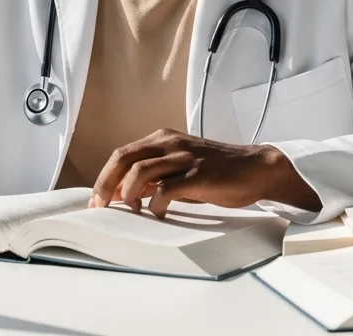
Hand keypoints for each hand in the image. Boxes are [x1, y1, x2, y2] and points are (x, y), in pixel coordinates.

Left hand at [89, 129, 321, 218]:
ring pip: (140, 172)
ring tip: (134, 210)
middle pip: (123, 159)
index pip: (121, 154)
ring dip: (130, 194)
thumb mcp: (180, 167)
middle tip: (102, 206)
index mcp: (162, 139)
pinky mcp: (198, 174)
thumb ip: (155, 175)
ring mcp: (184, 157)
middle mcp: (169, 142)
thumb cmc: (217, 171)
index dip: (104, 177)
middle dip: (106, 184)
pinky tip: (158, 212)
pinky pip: (166, 188)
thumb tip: (126, 193)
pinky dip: (155, 203)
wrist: (255, 168)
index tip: (97, 200)